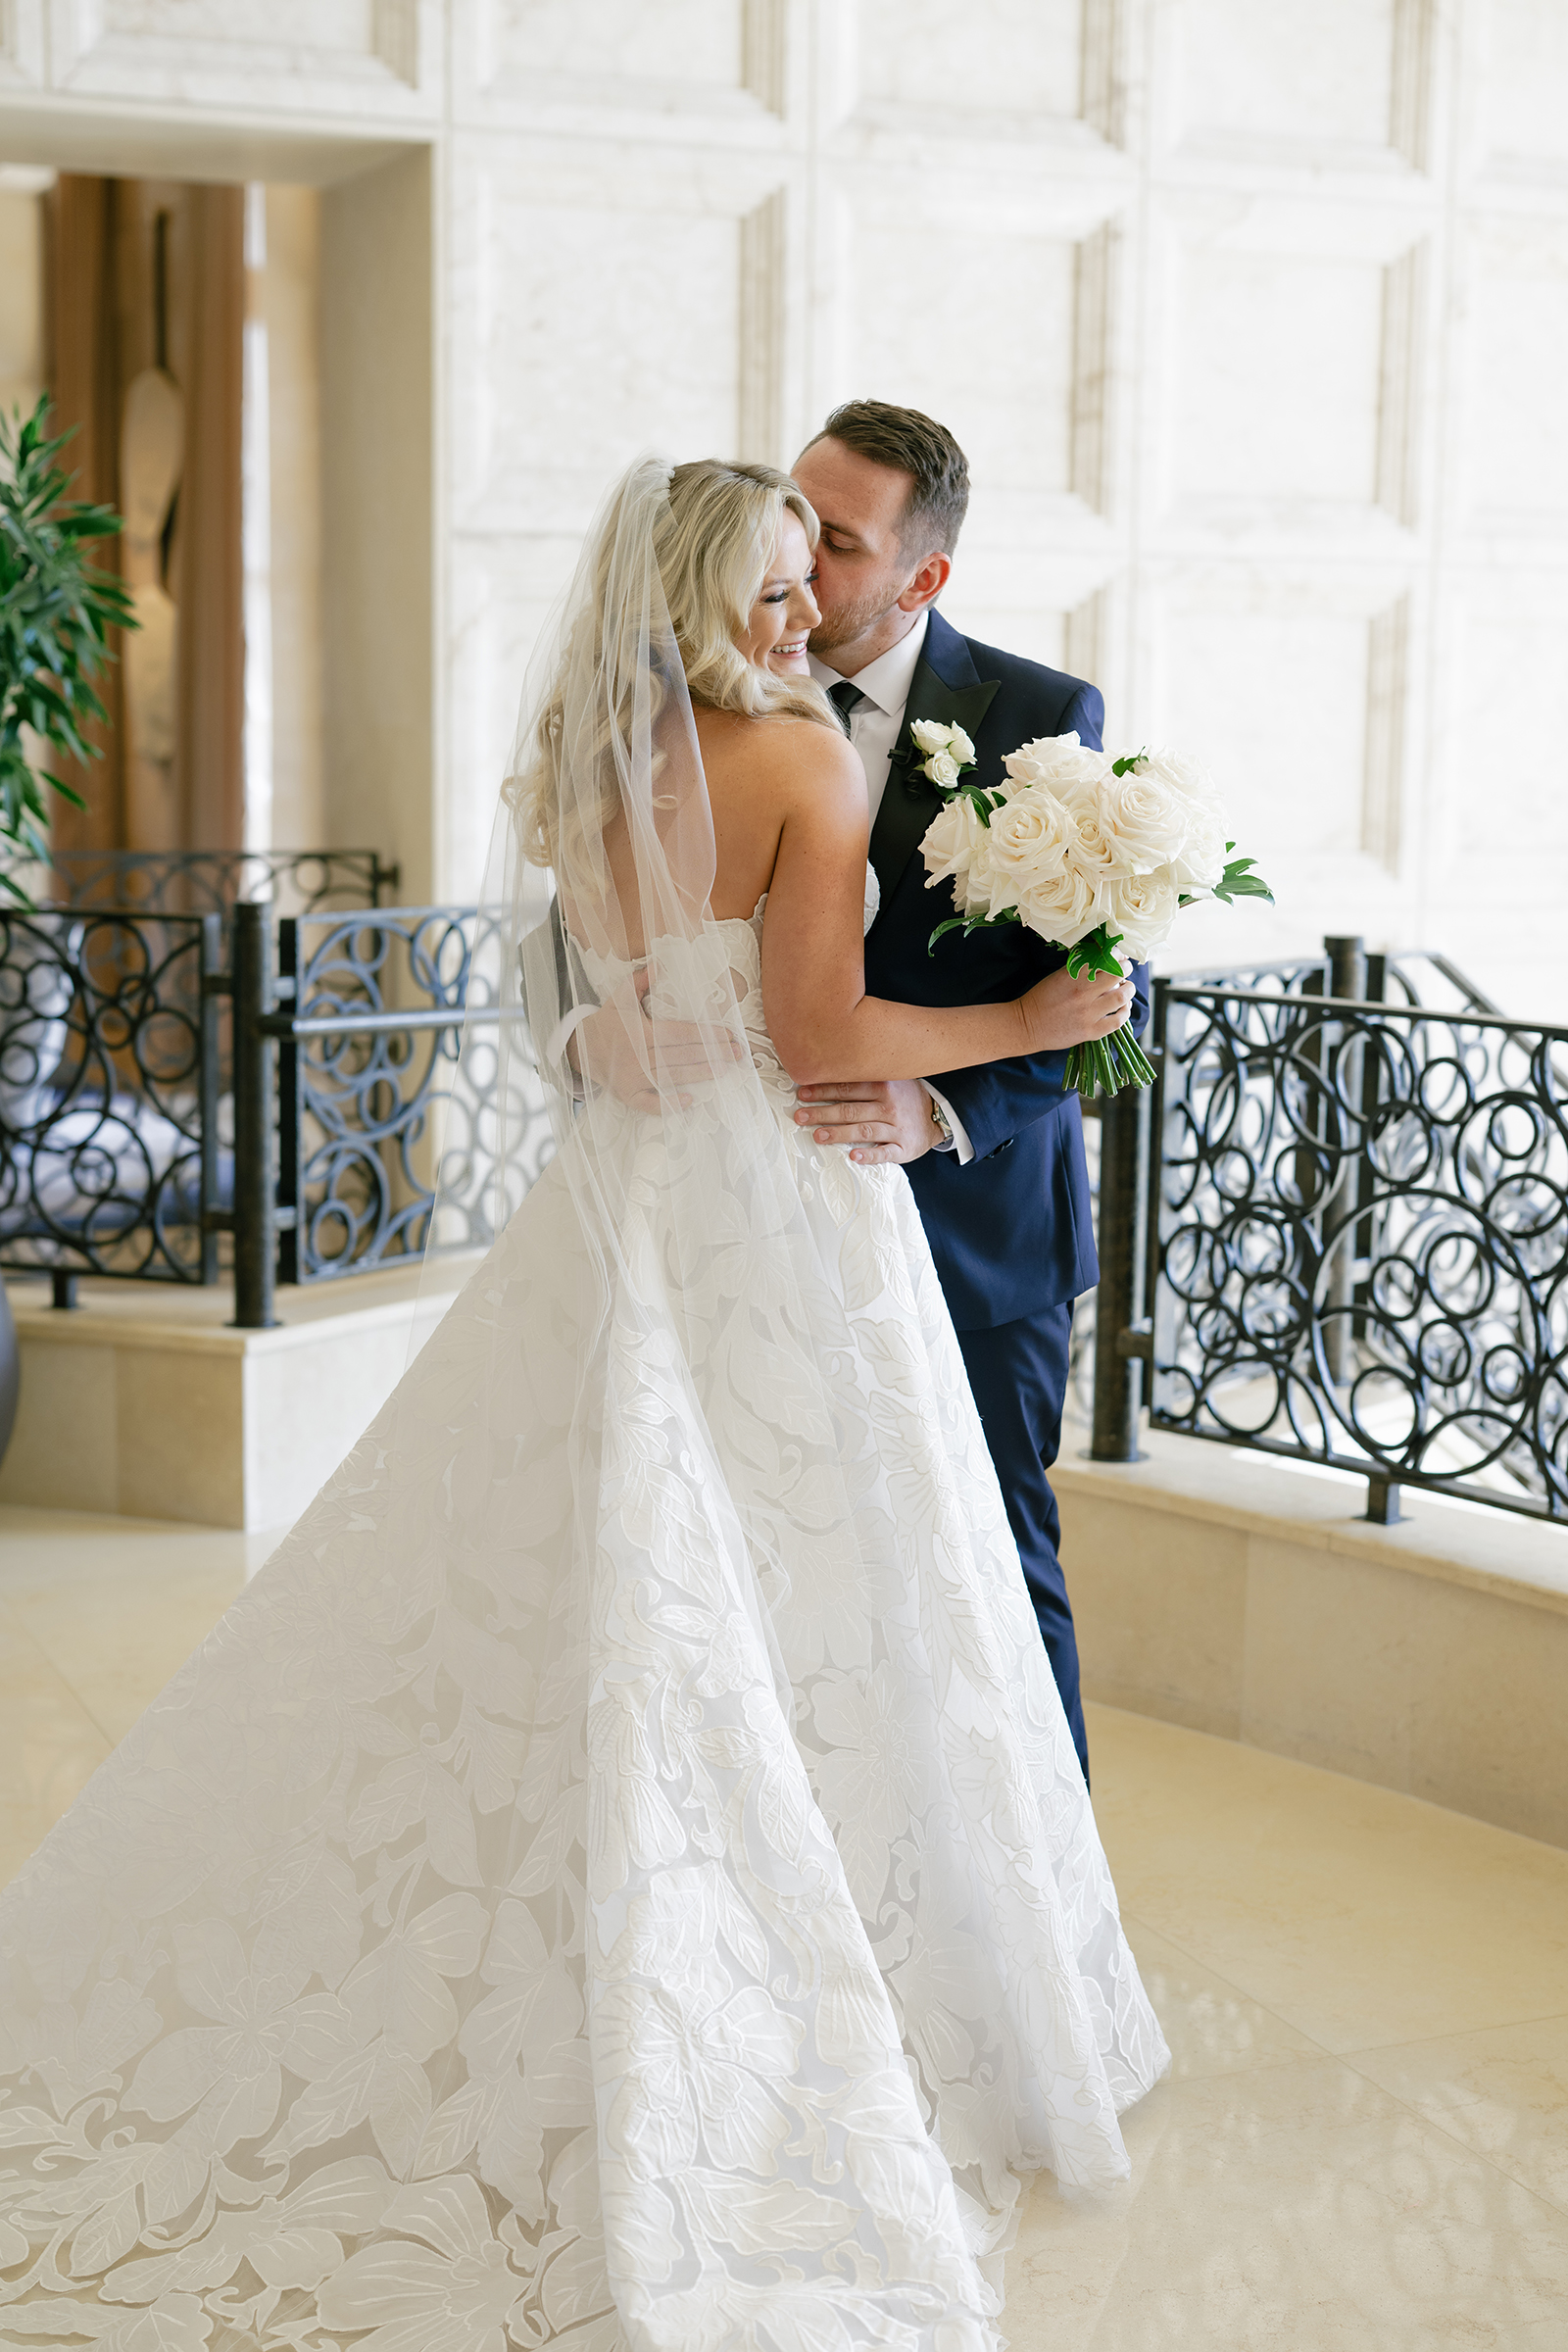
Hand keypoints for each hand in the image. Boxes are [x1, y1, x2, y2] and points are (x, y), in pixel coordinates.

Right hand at [570, 967, 746, 1111]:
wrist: (579, 1048)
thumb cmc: (608, 1021)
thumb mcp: (620, 997)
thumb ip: (640, 980)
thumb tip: (659, 963)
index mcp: (641, 1032)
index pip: (680, 1033)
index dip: (706, 1034)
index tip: (729, 1035)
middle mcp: (638, 1056)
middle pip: (682, 1055)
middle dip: (713, 1054)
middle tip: (738, 1054)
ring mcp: (632, 1078)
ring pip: (672, 1077)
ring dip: (700, 1074)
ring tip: (725, 1070)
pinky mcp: (627, 1095)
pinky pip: (649, 1103)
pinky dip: (668, 1104)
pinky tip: (689, 1101)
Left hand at [793, 1077, 943, 1165]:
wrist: (938, 1116)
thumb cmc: (904, 1097)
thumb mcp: (889, 1080)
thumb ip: (862, 1080)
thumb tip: (825, 1077)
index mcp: (884, 1086)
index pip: (849, 1087)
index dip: (824, 1090)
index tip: (802, 1093)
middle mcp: (890, 1106)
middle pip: (851, 1109)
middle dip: (823, 1113)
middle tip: (800, 1116)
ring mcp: (898, 1128)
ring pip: (864, 1130)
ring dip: (840, 1133)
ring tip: (818, 1136)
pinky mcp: (904, 1148)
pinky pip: (885, 1153)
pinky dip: (870, 1155)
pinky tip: (853, 1156)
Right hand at [1021, 964, 1135, 1052]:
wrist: (1026, 1025)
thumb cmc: (1041, 999)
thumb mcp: (1058, 976)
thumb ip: (1079, 969)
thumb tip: (1103, 961)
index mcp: (1074, 976)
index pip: (1105, 959)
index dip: (1117, 956)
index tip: (1119, 957)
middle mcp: (1083, 993)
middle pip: (1118, 975)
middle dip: (1126, 970)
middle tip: (1124, 971)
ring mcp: (1088, 1014)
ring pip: (1122, 997)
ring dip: (1128, 990)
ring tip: (1127, 989)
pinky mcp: (1090, 1031)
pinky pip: (1117, 1021)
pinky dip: (1125, 1012)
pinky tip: (1124, 1008)